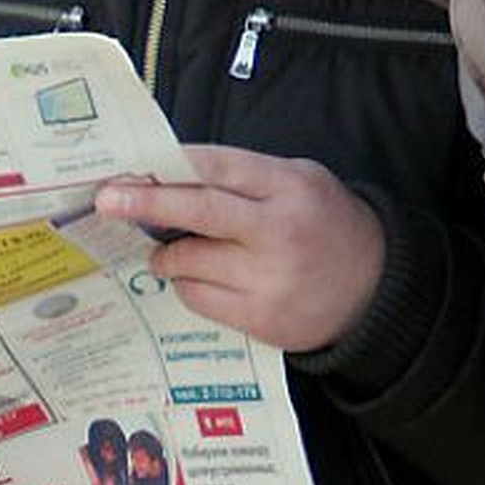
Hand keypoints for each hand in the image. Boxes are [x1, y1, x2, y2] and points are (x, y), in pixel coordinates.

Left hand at [94, 144, 385, 351]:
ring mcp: (270, 280)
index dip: (170, 165)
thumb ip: (244, 176)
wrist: (377, 289)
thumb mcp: (299, 179)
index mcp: (288, 187)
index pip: (217, 167)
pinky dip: (187, 283)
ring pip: (191, 261)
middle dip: (147, 202)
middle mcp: (278, 232)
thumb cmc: (326, 222)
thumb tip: (171, 172)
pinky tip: (193, 274)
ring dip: (166, 251)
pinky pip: (200, 299)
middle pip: (199, 211)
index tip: (131, 166)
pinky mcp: (262, 320)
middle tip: (107, 200)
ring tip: (162, 246)